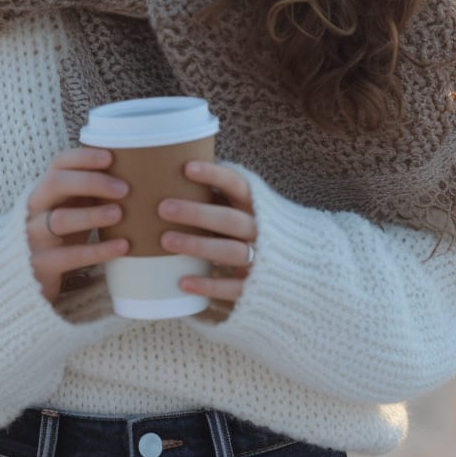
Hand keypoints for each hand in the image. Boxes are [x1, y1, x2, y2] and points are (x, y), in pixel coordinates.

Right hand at [26, 147, 130, 305]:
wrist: (26, 278)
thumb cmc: (59, 237)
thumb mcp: (69, 211)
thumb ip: (90, 195)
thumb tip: (135, 176)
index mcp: (44, 191)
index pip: (58, 164)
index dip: (83, 157)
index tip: (111, 157)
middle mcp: (34, 209)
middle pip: (55, 183)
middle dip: (90, 181)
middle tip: (124, 189)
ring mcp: (33, 237)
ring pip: (60, 219)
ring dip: (92, 215)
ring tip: (119, 214)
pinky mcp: (42, 265)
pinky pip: (70, 256)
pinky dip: (98, 250)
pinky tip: (123, 247)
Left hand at [158, 160, 256, 306]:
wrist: (293, 266)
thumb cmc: (252, 228)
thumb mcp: (241, 208)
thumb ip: (217, 195)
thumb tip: (172, 171)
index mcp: (256, 206)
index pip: (237, 185)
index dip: (214, 176)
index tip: (186, 168)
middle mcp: (260, 230)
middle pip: (229, 220)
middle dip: (196, 214)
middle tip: (163, 208)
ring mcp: (260, 259)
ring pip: (230, 252)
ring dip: (198, 246)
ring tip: (165, 241)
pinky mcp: (255, 286)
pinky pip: (232, 288)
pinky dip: (208, 285)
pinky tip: (182, 282)